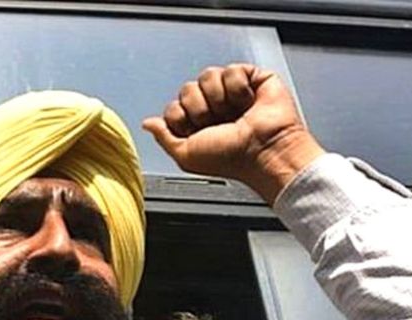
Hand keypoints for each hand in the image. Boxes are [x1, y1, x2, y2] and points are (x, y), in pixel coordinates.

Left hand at [143, 63, 324, 203]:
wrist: (263, 150)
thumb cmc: (230, 158)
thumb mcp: (186, 156)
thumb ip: (163, 137)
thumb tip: (147, 123)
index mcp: (198, 125)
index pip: (174, 107)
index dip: (182, 118)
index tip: (197, 132)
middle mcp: (214, 107)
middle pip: (187, 89)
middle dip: (199, 108)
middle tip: (217, 123)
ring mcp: (232, 92)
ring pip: (207, 76)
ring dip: (218, 98)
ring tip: (234, 113)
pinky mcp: (252, 79)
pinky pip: (231, 70)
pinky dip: (238, 88)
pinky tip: (247, 102)